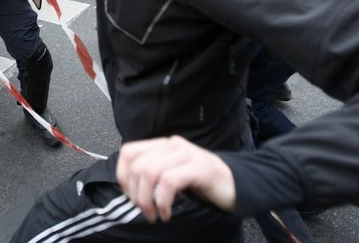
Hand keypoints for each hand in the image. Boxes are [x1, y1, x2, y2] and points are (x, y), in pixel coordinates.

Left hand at [116, 135, 235, 222]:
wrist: (235, 184)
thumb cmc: (200, 182)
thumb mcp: (172, 173)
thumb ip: (152, 172)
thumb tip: (129, 187)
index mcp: (163, 145)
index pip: (128, 152)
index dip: (123, 176)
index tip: (132, 197)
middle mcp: (172, 145)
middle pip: (137, 166)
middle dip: (136, 194)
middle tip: (146, 211)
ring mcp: (186, 154)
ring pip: (150, 172)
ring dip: (147, 200)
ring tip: (155, 215)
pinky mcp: (199, 167)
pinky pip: (169, 181)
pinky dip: (163, 202)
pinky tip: (167, 214)